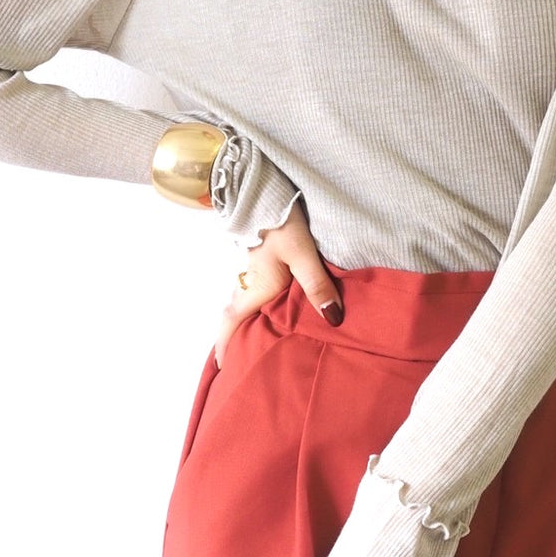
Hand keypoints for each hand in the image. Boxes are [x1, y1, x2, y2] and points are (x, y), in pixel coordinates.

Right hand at [214, 202, 342, 367]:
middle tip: (242, 359)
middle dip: (236, 339)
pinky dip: (259, 304)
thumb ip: (317, 286)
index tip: (223, 367)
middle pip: (237, 316)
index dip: (226, 346)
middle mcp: (249, 282)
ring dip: (248, 321)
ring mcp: (253, 269)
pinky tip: (275, 305)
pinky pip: (256, 289)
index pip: (232, 323)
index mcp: (256, 288)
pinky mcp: (262, 258)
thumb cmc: (280, 222)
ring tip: (259, 338)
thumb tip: (332, 320)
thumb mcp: (303, 255)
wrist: (265, 189)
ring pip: (246, 303)